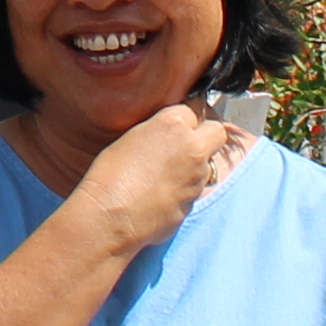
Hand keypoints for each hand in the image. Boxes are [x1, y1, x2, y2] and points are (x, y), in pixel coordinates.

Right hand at [68, 97, 250, 255]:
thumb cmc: (108, 175)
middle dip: (206, 134)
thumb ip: (159, 131)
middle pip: (217, 131)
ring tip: (164, 174)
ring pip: (207, 164)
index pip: (195, 107)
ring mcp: (197, 178)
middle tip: (185, 142)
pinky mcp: (193, 204)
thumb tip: (170, 135)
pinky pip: (194, 190)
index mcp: (174, 125)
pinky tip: (159, 195)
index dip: (185, 117)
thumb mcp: (131, 137)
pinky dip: (182, 190)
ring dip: (194, 165)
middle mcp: (193, 149)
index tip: (178, 123)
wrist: (109, 218)